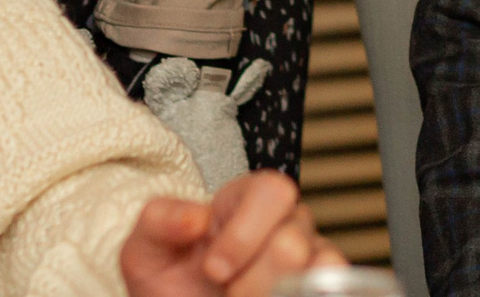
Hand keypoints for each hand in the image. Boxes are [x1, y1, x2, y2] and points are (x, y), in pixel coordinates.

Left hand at [120, 171, 342, 296]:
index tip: (213, 269)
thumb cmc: (167, 280)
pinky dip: (301, 296)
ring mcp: (310, 260)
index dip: (245, 233)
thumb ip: (159, 221)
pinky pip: (334, 289)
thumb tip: (196, 217)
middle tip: (228, 294)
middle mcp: (287, 224)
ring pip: (318, 269)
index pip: (273, 192)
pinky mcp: (320, 287)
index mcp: (248, 200)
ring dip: (275, 294)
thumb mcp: (145, 250)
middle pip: (294, 241)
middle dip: (253, 280)